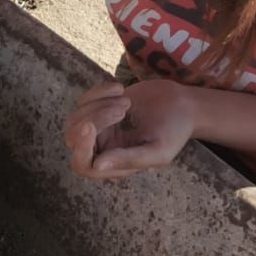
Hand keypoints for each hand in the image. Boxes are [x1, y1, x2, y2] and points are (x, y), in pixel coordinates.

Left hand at [64, 79, 196, 179]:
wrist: (181, 104)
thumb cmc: (174, 132)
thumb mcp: (159, 151)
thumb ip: (129, 160)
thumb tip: (97, 165)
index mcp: (114, 166)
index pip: (82, 165)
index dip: (80, 149)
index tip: (90, 127)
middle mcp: (101, 149)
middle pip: (73, 139)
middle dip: (96, 119)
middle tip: (124, 108)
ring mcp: (97, 128)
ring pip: (74, 119)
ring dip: (99, 105)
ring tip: (127, 102)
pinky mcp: (97, 108)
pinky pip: (83, 100)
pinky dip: (99, 91)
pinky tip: (121, 89)